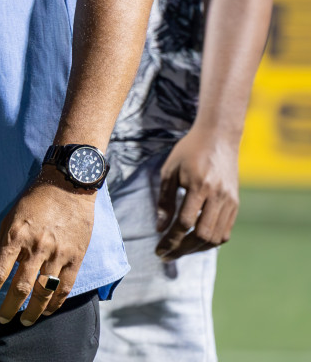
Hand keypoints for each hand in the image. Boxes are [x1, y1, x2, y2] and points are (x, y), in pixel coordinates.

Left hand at [0, 173, 95, 323]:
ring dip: (32, 312)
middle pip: (20, 287)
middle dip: (8, 308)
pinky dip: (55, 304)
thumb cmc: (34, 201)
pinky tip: (46, 311)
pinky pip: (65, 288)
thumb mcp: (9, 219)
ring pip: (43, 292)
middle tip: (1, 319)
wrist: (68, 187)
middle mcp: (36, 247)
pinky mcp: (75, 258)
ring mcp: (58, 254)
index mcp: (15, 235)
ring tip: (24, 321)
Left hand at [155, 127, 240, 259]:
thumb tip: (160, 228)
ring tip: (178, 251)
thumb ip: (165, 200)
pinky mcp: (236, 204)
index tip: (158, 249)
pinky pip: (226, 231)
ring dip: (196, 249)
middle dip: (182, 249)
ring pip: (216, 237)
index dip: (171, 239)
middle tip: (165, 255)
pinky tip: (195, 242)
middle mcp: (218, 196)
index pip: (185, 222)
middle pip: (202, 235)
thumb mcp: (169, 171)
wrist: (218, 137)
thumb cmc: (189, 151)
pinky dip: (211, 241)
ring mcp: (230, 201)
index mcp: (200, 186)